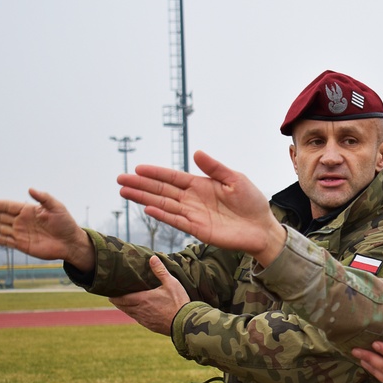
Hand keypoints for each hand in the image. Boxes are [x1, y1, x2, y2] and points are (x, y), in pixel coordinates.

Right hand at [0, 189, 94, 270]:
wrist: (71, 242)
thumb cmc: (65, 223)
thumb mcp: (57, 207)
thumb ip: (44, 198)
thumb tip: (30, 189)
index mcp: (28, 210)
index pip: (7, 206)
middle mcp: (22, 221)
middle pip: (0, 217)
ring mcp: (21, 233)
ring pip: (0, 228)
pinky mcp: (22, 245)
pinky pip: (5, 241)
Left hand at [108, 256, 189, 335]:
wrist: (185, 323)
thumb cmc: (178, 302)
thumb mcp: (171, 283)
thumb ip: (160, 271)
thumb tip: (152, 257)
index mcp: (142, 299)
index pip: (122, 298)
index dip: (114, 296)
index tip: (109, 293)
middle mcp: (140, 310)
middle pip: (123, 306)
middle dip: (117, 302)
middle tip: (113, 297)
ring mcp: (145, 320)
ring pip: (130, 314)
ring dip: (125, 308)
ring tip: (123, 304)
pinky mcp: (151, 326)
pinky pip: (138, 320)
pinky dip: (134, 315)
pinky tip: (138, 313)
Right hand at [117, 150, 286, 264]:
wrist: (262, 227)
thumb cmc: (251, 202)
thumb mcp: (235, 179)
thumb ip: (215, 168)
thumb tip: (196, 152)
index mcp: (200, 185)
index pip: (172, 177)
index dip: (155, 173)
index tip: (137, 169)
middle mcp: (192, 199)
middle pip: (161, 190)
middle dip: (141, 185)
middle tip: (120, 180)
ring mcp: (193, 215)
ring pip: (163, 205)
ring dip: (144, 199)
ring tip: (125, 192)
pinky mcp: (198, 230)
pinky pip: (177, 221)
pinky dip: (163, 215)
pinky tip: (148, 209)